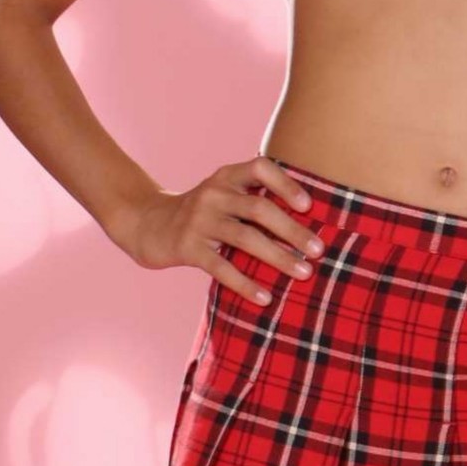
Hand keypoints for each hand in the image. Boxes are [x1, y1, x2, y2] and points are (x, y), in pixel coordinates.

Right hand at [117, 156, 326, 303]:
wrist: (148, 226)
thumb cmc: (202, 215)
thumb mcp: (223, 197)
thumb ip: (254, 202)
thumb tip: (308, 227)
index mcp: (226, 177)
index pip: (260, 168)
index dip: (286, 184)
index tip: (309, 206)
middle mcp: (213, 194)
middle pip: (260, 208)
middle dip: (293, 230)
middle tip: (319, 250)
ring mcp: (198, 220)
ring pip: (245, 238)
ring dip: (278, 257)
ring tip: (303, 273)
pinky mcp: (187, 247)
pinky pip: (222, 267)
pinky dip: (246, 284)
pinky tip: (266, 298)